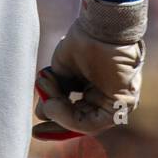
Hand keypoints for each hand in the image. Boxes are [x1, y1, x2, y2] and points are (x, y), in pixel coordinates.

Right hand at [33, 0, 147, 140]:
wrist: (99, 27)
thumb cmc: (83, 43)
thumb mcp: (63, 71)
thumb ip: (56, 92)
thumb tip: (41, 111)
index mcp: (97, 93)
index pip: (77, 116)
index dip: (56, 122)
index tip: (37, 128)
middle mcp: (108, 101)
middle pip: (81, 123)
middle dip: (57, 125)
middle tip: (36, 130)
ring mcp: (116, 105)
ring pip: (85, 125)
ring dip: (60, 116)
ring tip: (46, 103)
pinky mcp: (121, 105)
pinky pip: (93, 122)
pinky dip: (69, 117)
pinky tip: (54, 105)